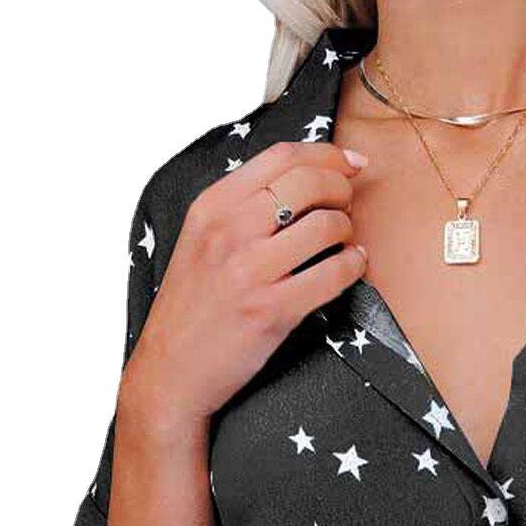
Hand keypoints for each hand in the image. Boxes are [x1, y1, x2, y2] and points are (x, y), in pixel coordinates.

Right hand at [122, 143, 368, 429]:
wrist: (172, 372)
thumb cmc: (192, 310)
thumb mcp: (201, 242)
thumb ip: (240, 209)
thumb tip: (299, 181)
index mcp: (211, 206)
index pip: (281, 156)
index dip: (327, 154)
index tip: (351, 162)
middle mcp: (229, 230)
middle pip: (308, 182)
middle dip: (343, 188)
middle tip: (350, 203)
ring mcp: (249, 270)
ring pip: (325, 226)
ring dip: (348, 230)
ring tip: (346, 242)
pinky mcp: (271, 310)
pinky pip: (333, 274)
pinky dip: (354, 266)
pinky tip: (353, 267)